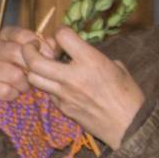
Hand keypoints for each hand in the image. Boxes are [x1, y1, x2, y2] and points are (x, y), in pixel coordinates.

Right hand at [0, 26, 58, 106]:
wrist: (4, 98)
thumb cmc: (24, 74)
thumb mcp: (36, 58)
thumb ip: (45, 48)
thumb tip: (51, 43)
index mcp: (6, 36)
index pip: (21, 34)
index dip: (38, 45)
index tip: (50, 56)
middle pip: (16, 53)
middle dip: (32, 68)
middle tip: (40, 77)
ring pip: (13, 74)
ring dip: (24, 84)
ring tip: (25, 87)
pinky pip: (5, 90)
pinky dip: (14, 95)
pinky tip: (14, 94)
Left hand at [20, 26, 144, 149]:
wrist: (129, 126)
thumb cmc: (129, 95)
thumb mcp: (118, 68)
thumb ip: (97, 58)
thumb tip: (85, 55)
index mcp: (91, 60)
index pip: (62, 36)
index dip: (60, 31)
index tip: (62, 36)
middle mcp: (72, 76)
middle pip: (34, 60)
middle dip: (29, 50)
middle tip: (33, 47)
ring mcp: (65, 94)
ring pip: (33, 78)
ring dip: (34, 69)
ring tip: (42, 66)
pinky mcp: (63, 109)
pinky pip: (48, 94)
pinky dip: (49, 86)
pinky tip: (58, 86)